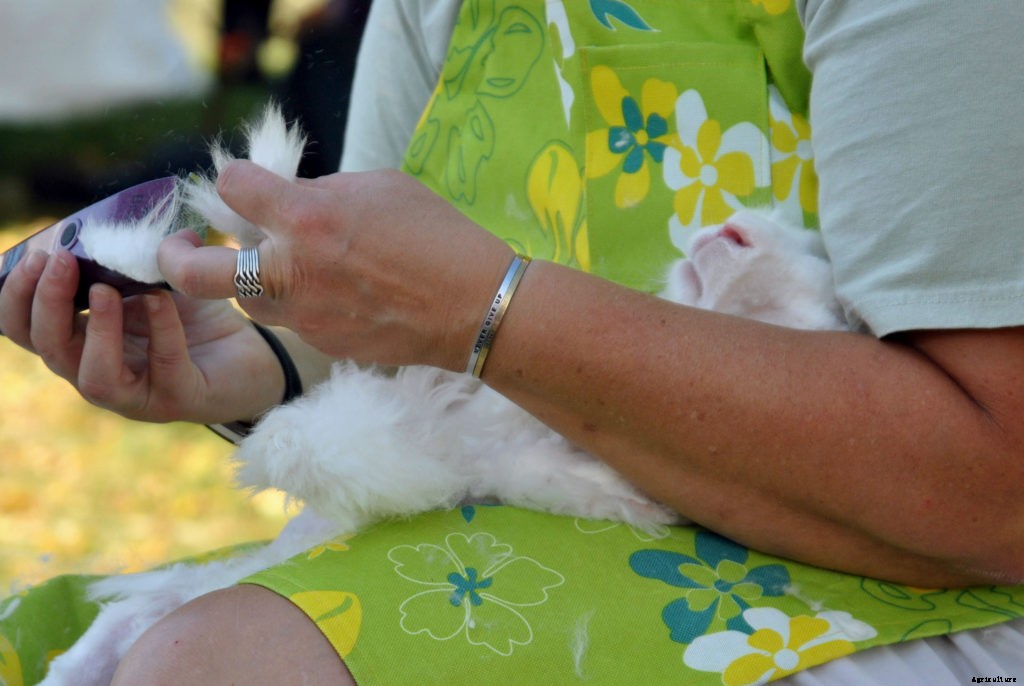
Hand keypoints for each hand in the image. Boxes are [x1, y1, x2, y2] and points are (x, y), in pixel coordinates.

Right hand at [0, 245, 283, 423]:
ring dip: (95, 330)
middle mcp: (99, 370)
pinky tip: (161, 300)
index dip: (16, 295)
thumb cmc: (193, 317)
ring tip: (105, 291)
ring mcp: (138, 393)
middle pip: (50, 349)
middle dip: (47, 304)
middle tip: (61, 262)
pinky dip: (161, 331)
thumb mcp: (151, 280)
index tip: (37, 255)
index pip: (24, 327)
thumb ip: (125, 259)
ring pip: (94, 378)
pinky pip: (164, 367)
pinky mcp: (180, 398)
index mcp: (81, 341)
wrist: (252, 353)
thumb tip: (112, 219)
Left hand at [157, 162, 514, 369]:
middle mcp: (291, 269)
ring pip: (244, 301)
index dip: (235, 181)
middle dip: (175, 258)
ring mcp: (304, 313)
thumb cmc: (438, 235)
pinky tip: (338, 295)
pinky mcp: (323, 343)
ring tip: (280, 269)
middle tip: (181, 249)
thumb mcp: (380, 187)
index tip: (246, 186)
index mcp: (304, 216)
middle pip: (196, 270)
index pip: (230, 186)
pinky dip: (301, 304)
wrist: (475, 307)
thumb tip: (294, 198)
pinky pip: (293, 320)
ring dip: (249, 282)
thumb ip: (323, 191)